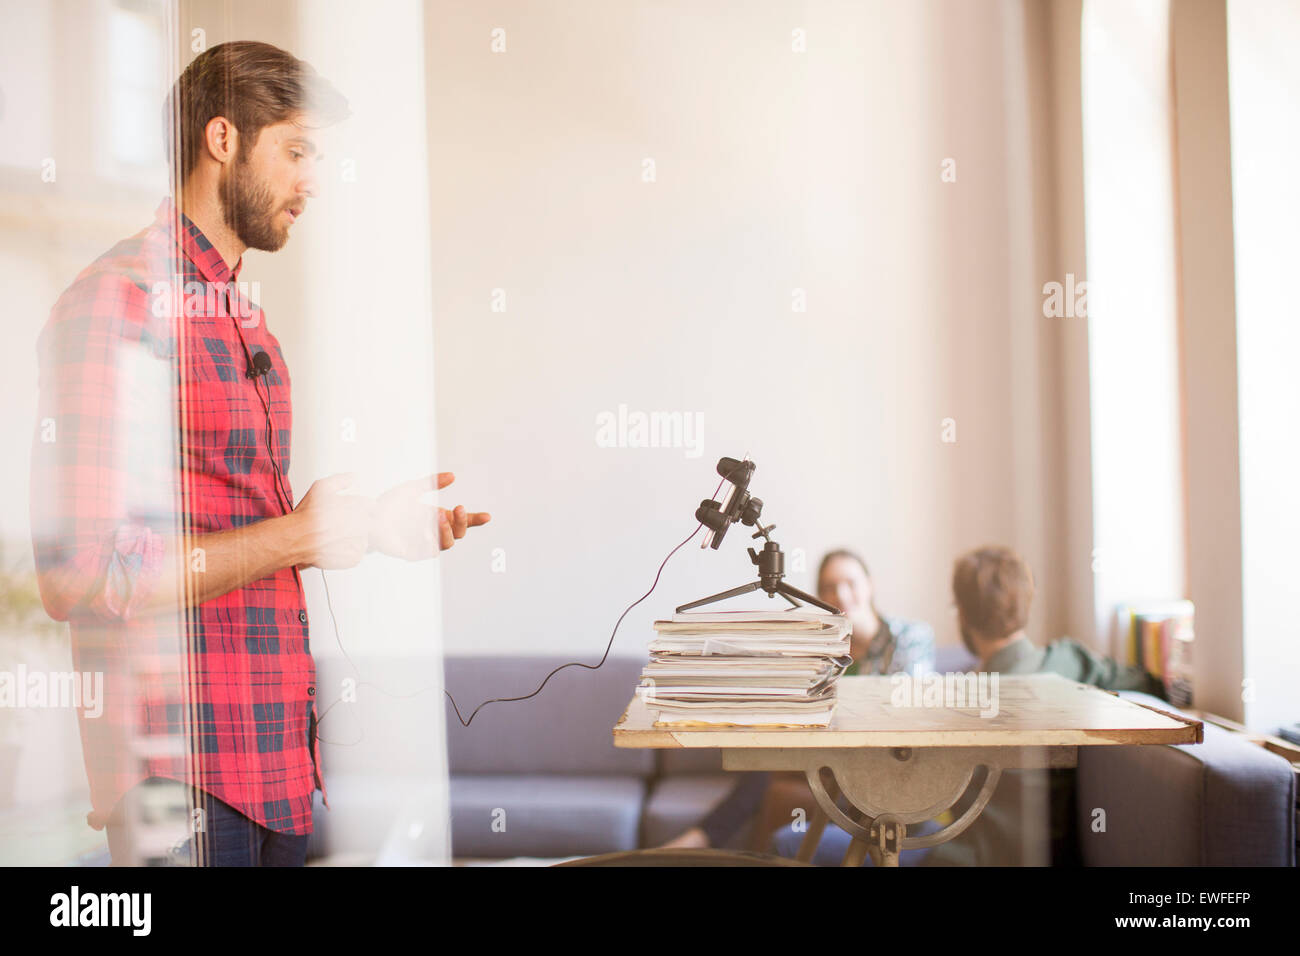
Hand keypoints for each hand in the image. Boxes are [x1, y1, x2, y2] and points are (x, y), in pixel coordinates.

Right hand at [292, 473, 375, 568]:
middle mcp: (358, 525)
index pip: (371, 506)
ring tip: (337, 536)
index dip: (362, 507)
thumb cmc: (306, 515)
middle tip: (342, 525)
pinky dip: (350, 551)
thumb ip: (341, 480)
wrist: (294, 538)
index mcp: (355, 507)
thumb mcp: (321, 488)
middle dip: (359, 522)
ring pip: (365, 538)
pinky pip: (359, 554)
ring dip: (355, 537)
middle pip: (370, 523)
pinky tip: (336, 546)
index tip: (352, 511)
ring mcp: (356, 543)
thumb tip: (355, 477)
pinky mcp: (352, 558)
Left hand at [371, 472, 489, 559]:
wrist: (366, 518)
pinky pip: (427, 552)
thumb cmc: (388, 506)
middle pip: (459, 534)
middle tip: (457, 508)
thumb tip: (452, 476)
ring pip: (447, 544)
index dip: (475, 520)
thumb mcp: (412, 489)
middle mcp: (434, 532)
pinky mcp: (411, 553)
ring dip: (447, 531)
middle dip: (462, 522)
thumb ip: (432, 483)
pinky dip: (431, 543)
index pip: (461, 521)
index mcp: (438, 518)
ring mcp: (424, 544)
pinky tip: (428, 532)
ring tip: (439, 517)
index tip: (487, 516)